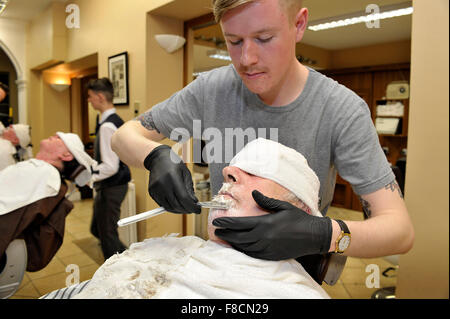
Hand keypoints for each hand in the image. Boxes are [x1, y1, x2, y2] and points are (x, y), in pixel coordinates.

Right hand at [144, 145, 199, 213]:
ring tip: (186, 207)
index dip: (192, 207)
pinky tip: (177, 204)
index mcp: (173, 177)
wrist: (158, 159)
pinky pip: (162, 205)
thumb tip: (194, 203)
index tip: (198, 210)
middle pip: (176, 205)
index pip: (184, 198)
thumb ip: (190, 189)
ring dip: (179, 210)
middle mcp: (163, 184)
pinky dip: (171, 207)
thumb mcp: (186, 174)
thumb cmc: (174, 164)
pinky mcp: (151, 192)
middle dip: (187, 209)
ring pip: (169, 207)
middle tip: (193, 209)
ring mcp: (155, 189)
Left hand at [213, 190, 331, 259]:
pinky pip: (254, 254)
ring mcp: (267, 248)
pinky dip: (244, 251)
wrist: (314, 236)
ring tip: (226, 238)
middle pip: (238, 237)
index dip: (226, 223)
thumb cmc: (299, 219)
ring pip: (244, 247)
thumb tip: (253, 193)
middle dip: (226, 234)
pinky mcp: (272, 256)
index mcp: (265, 223)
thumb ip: (266, 201)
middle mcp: (264, 237)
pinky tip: (240, 247)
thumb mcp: (283, 206)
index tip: (217, 221)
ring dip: (233, 243)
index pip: (240, 224)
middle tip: (217, 231)